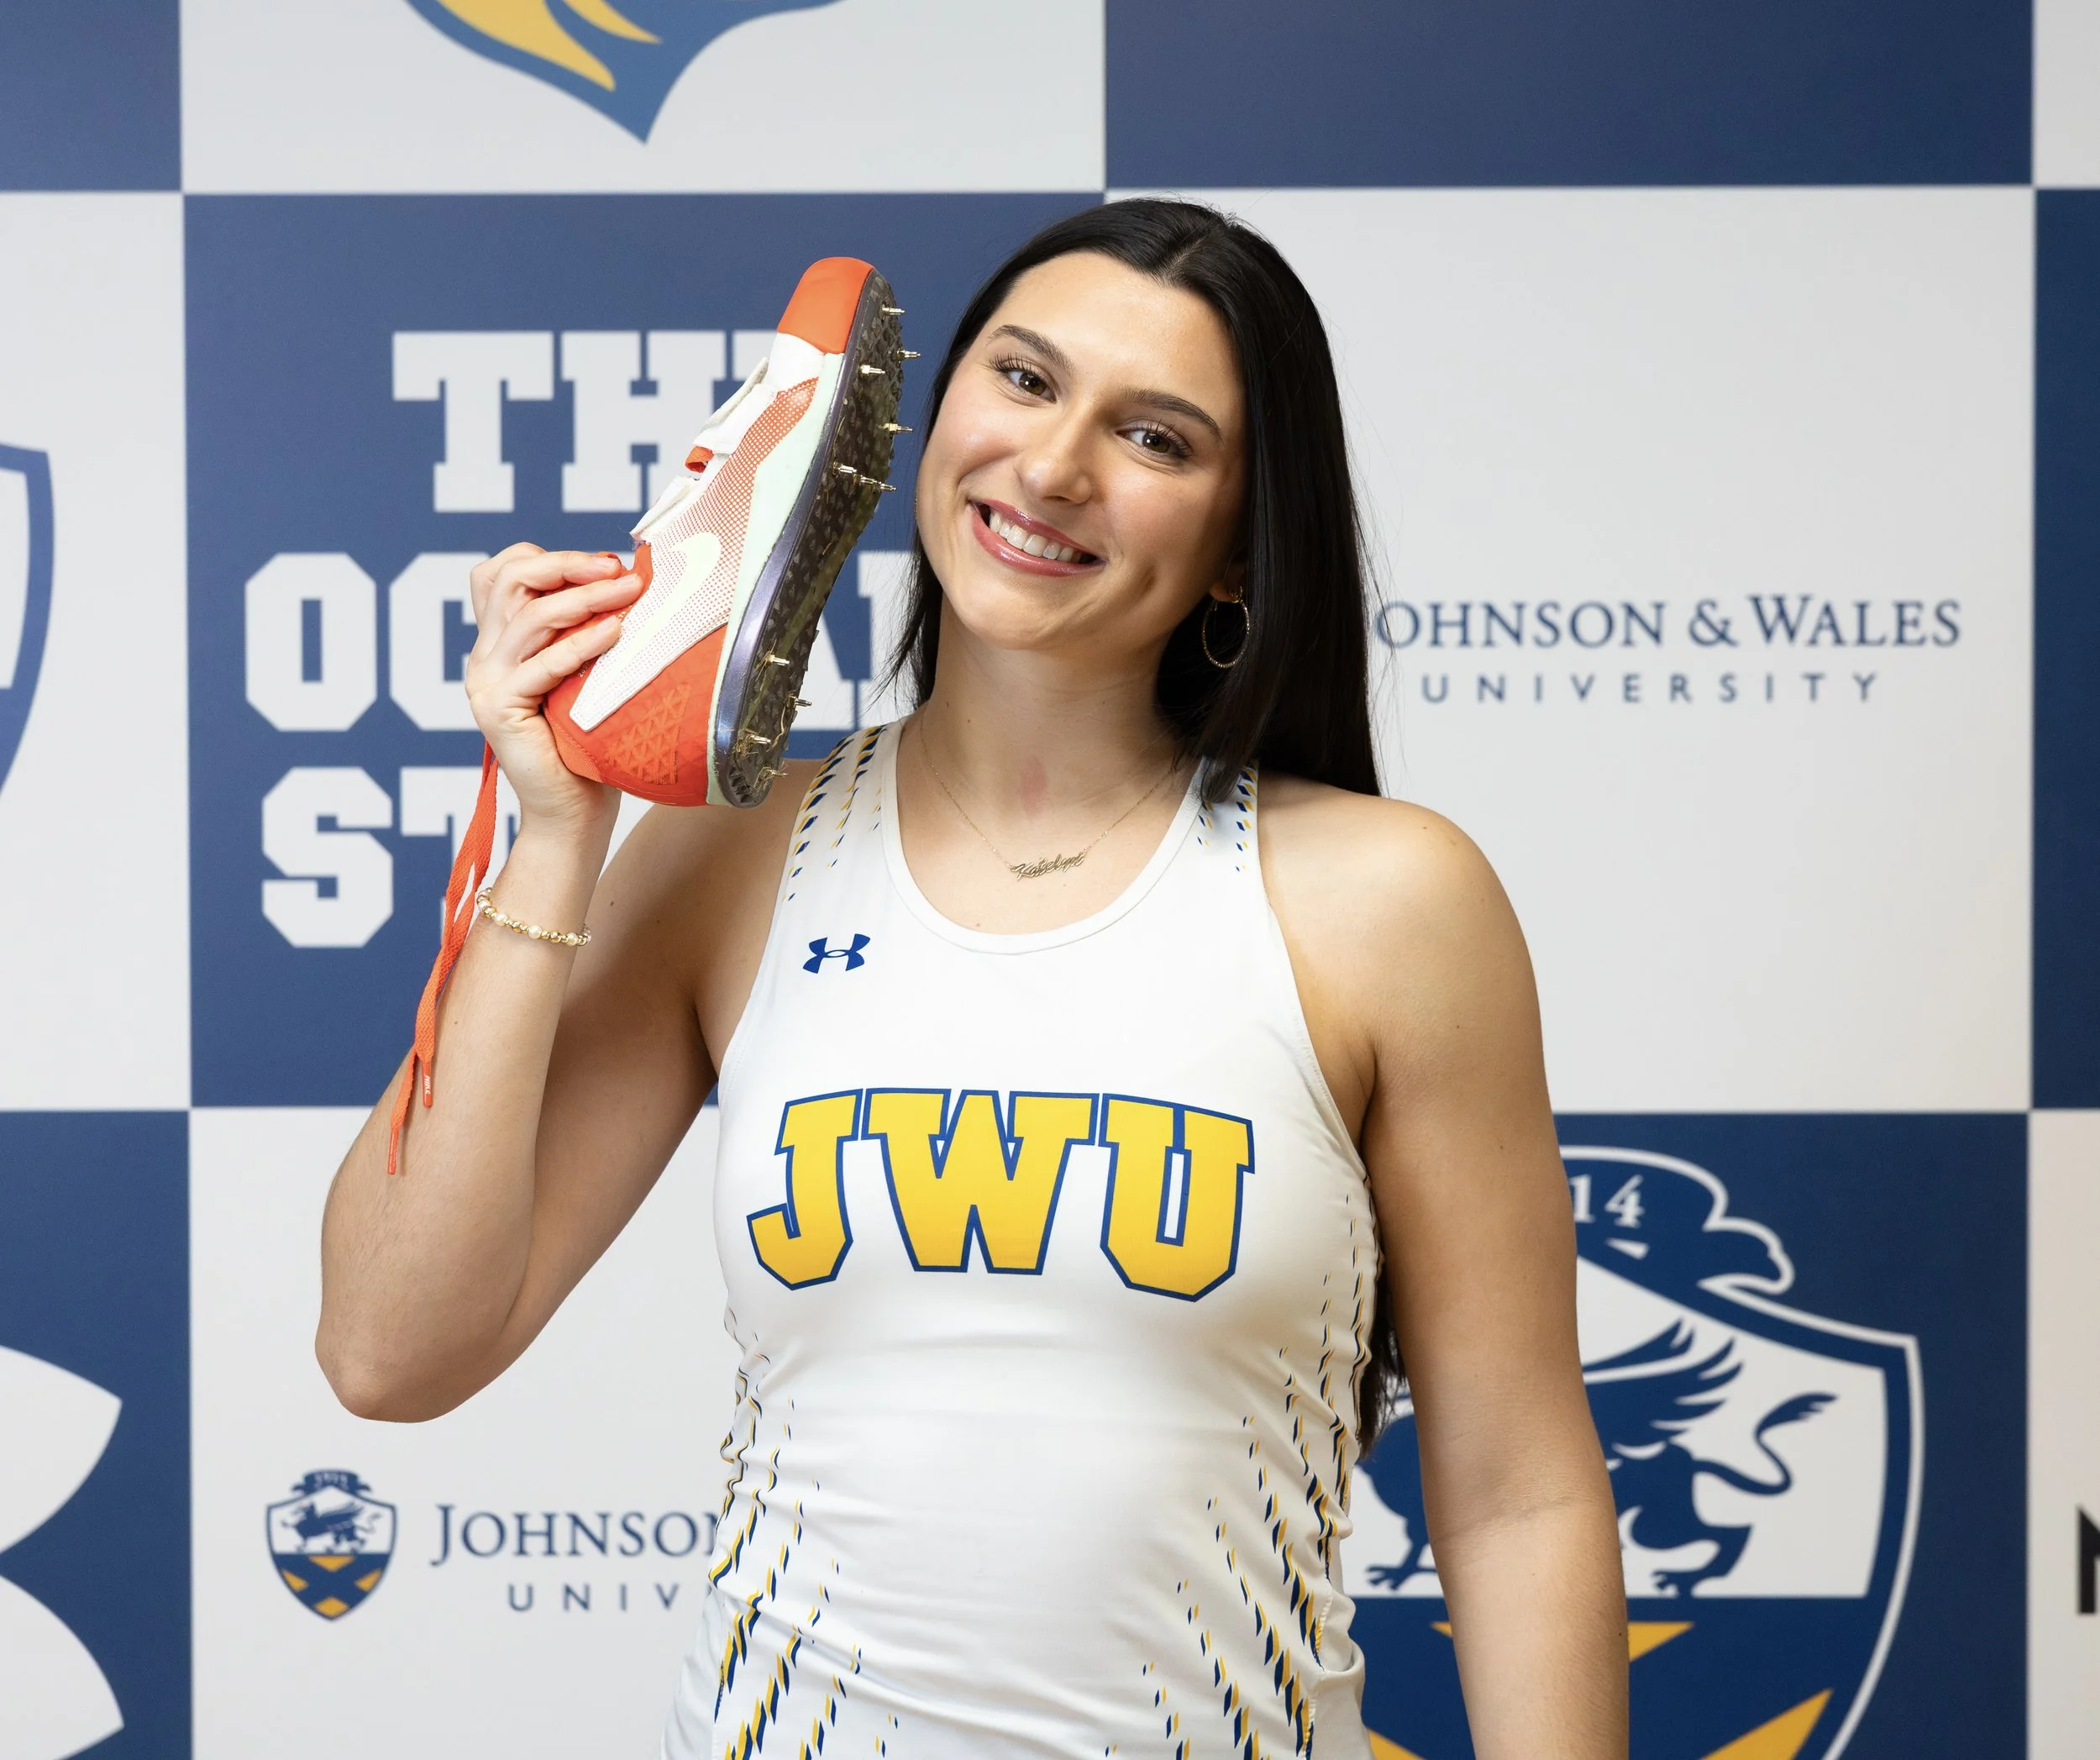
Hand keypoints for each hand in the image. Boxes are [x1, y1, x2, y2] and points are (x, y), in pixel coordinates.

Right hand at [463, 545, 644, 842]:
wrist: (573, 813)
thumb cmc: (590, 745)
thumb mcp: (588, 674)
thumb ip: (588, 632)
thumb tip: (631, 583)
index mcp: (500, 641)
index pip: (502, 572)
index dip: (552, 559)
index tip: (605, 563)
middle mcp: (486, 656)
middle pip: (508, 580)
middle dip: (566, 565)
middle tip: (618, 568)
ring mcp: (487, 682)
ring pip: (527, 616)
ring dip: (583, 598)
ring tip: (629, 592)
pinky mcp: (499, 709)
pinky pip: (540, 665)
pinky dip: (580, 644)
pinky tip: (614, 634)